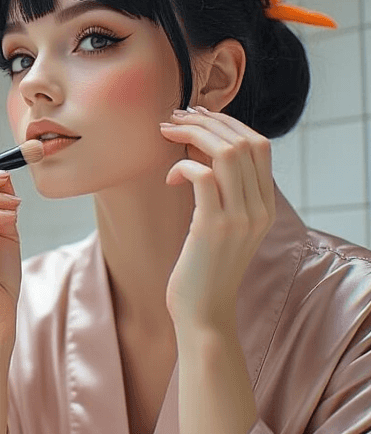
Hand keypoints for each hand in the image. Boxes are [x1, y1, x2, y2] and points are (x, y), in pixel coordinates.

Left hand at [159, 107, 275, 331]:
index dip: (228, 123)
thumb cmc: (204, 271)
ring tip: (168, 134)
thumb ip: (224, 193)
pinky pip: (201, 176)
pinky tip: (169, 179)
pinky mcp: (212, 228)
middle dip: (206, 121)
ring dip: (192, 134)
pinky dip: (182, 166)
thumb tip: (199, 150)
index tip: (197, 117)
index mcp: (265, 206)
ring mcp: (239, 218)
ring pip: (225, 152)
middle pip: (244, 141)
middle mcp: (258, 209)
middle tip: (175, 118)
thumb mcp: (224, 227)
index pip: (260, 144)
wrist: (203, 316)